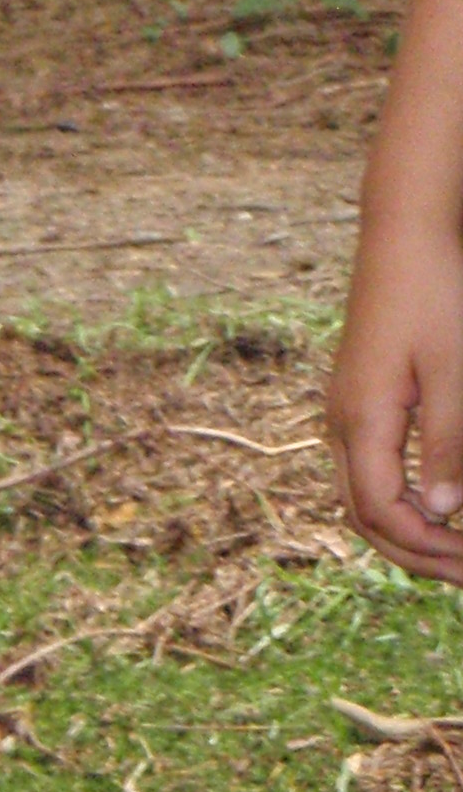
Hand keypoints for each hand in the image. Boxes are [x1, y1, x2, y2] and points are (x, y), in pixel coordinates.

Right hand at [327, 227, 462, 583]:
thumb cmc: (435, 295)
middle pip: (363, 516)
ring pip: (360, 496)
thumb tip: (441, 511)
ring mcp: (344, 410)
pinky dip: (397, 503)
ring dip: (404, 533)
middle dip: (414, 556)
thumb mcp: (453, 371)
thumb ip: (448, 444)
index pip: (381, 511)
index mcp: (361, 417)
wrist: (404, 235)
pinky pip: (366, 470)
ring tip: (455, 553)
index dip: (427, 549)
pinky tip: (435, 507)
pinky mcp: (356, 400)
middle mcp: (340, 420)